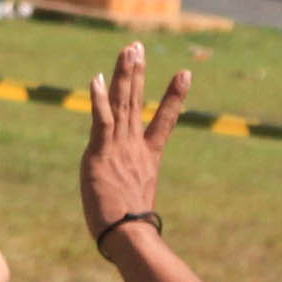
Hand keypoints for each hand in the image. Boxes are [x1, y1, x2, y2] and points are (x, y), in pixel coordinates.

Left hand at [83, 42, 186, 247]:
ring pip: (122, 102)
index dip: (174, 96)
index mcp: (148, 157)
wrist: (128, 233)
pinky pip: (101, 119)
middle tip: (137, 47)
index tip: (185, 73)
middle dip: (137, 72)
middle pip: (136, 101)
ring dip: (124, 74)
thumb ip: (136, 196)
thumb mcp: (136, 204)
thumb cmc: (131, 229)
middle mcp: (135, 147)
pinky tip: (96, 78)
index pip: (164, 120)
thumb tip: (143, 215)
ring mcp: (119, 147)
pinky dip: (99, 98)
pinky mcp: (101, 152)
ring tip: (128, 50)